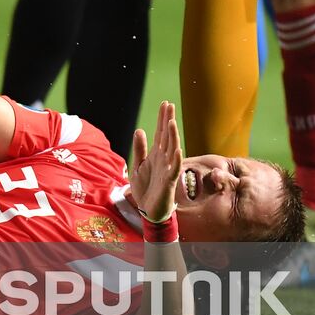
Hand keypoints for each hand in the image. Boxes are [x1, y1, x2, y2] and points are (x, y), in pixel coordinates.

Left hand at [130, 101, 182, 223]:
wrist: (148, 211)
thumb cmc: (146, 188)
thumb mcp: (137, 166)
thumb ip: (139, 148)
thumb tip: (140, 129)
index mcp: (156, 155)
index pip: (160, 133)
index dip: (162, 119)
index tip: (165, 103)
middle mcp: (164, 159)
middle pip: (167, 136)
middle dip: (167, 121)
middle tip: (169, 104)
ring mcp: (167, 169)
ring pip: (171, 149)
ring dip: (172, 136)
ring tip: (171, 122)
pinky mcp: (169, 181)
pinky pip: (173, 169)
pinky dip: (175, 159)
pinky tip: (177, 149)